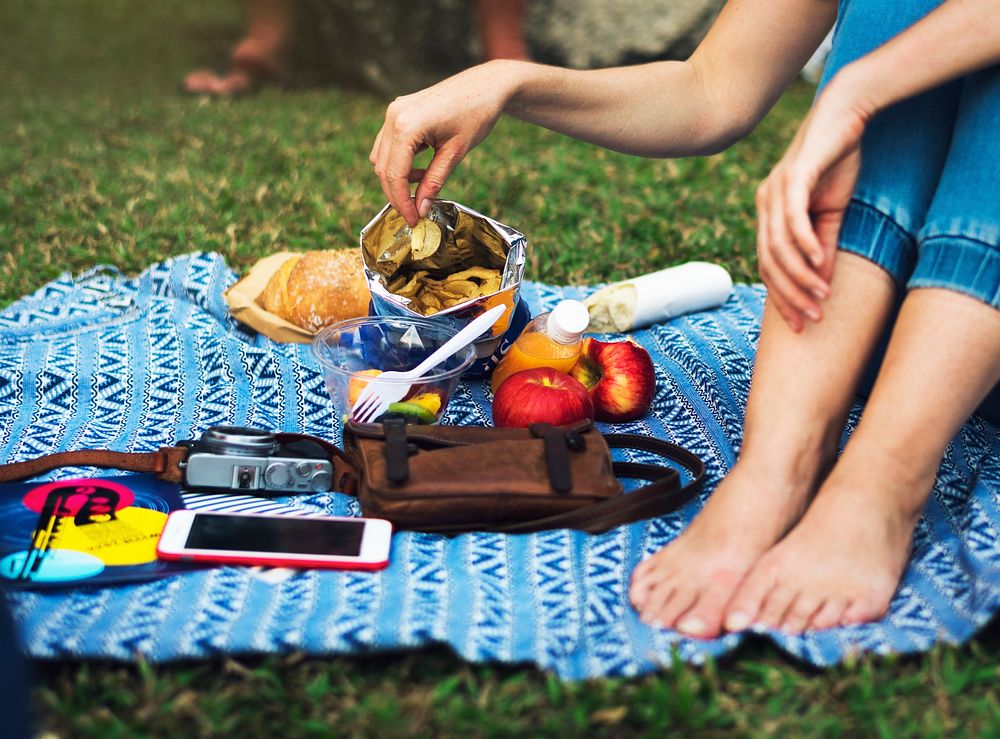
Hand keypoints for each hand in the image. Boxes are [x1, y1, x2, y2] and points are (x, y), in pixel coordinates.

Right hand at [370, 61, 518, 225]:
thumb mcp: (455, 153)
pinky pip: (388, 145)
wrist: (485, 85)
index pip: (395, 175)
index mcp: (407, 125)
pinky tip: (419, 170)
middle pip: (383, 169)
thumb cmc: (476, 115)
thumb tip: (420, 209)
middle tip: (415, 214)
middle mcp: (394, 116)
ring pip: (382, 158)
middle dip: (397, 195)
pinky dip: (398, 163)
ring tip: (422, 189)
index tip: (414, 220)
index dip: (402, 202)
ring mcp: (394, 112)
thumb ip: (434, 182)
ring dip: (396, 180)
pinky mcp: (398, 112)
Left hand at [755, 79, 872, 330]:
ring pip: (778, 245)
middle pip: (768, 261)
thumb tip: (822, 283)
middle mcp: (764, 204)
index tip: (800, 323)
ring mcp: (774, 190)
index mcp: (768, 214)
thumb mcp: (831, 212)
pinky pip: (792, 219)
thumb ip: (822, 246)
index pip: (767, 265)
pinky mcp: (793, 177)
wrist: (843, 114)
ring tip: (821, 296)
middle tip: (812, 318)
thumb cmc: (836, 162)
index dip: (782, 296)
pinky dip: (804, 244)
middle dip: (789, 295)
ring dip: (799, 275)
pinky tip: (818, 264)